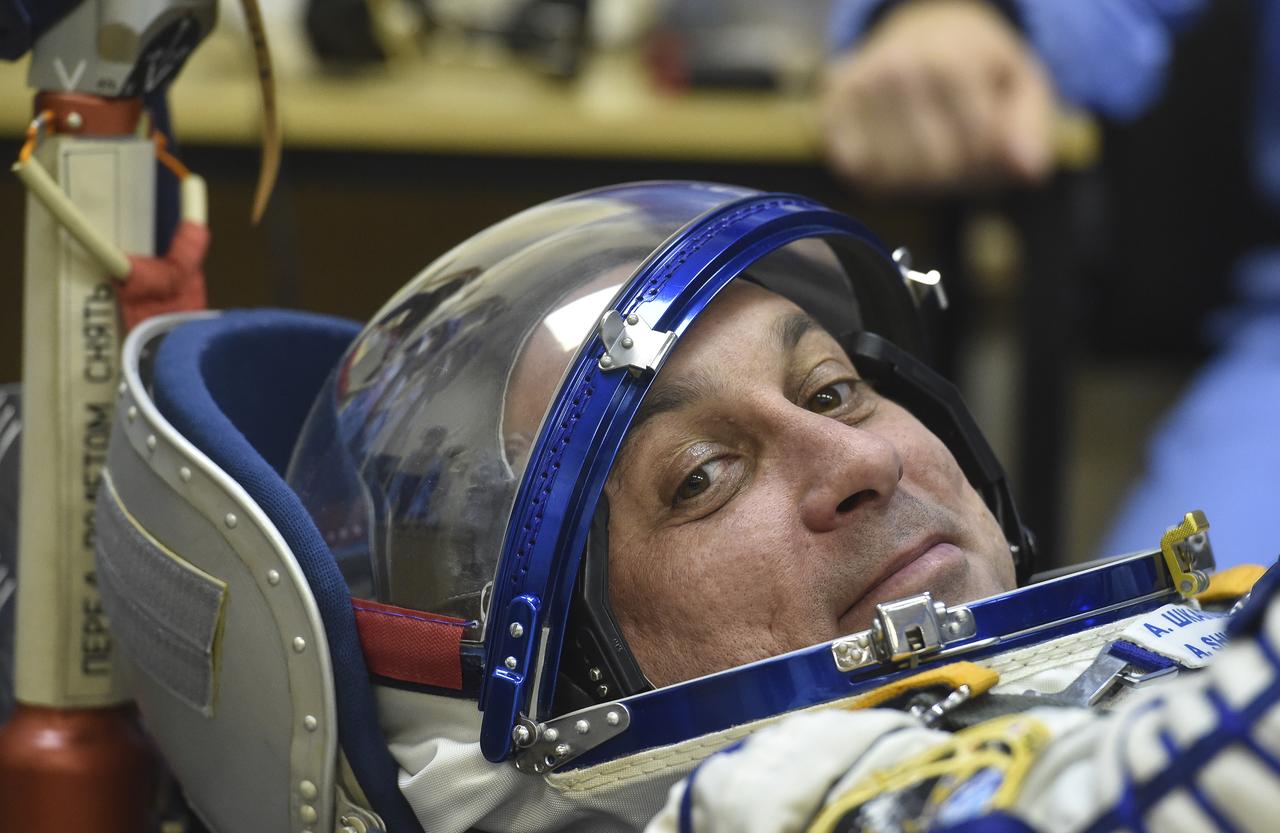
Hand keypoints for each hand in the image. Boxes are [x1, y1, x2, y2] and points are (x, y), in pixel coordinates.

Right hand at [821, 0, 1055, 191]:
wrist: (920, 25)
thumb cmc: (977, 65)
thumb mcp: (1021, 84)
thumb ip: (1031, 129)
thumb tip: (1028, 172)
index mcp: (951, 62)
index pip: (976, 154)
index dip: (991, 169)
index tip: (993, 154)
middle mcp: (897, 73)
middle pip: (936, 171)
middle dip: (957, 177)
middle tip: (963, 155)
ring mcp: (858, 92)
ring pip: (896, 180)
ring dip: (919, 183)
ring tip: (930, 151)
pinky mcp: (830, 111)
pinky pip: (860, 176)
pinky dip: (881, 179)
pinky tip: (896, 154)